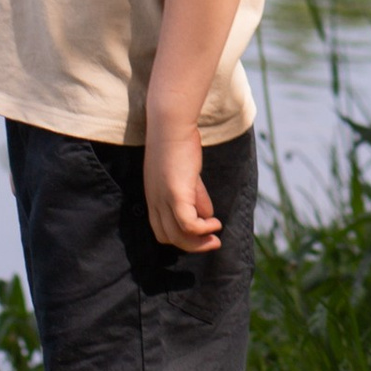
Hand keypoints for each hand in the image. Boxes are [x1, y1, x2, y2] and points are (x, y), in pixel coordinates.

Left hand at [144, 117, 219, 251]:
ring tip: (216, 237)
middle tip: (212, 243)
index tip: (201, 236)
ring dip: (198, 242)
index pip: (162, 229)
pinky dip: (202, 229)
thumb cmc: (179, 143)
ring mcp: (163, 199)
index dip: (181, 237)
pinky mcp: (175, 194)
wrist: (171, 125)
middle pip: (168, 238)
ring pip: (178, 236)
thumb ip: (196, 195)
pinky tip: (215, 224)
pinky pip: (187, 224)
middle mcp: (154, 202)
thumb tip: (208, 215)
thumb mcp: (187, 174)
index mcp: (154, 197)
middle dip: (192, 245)